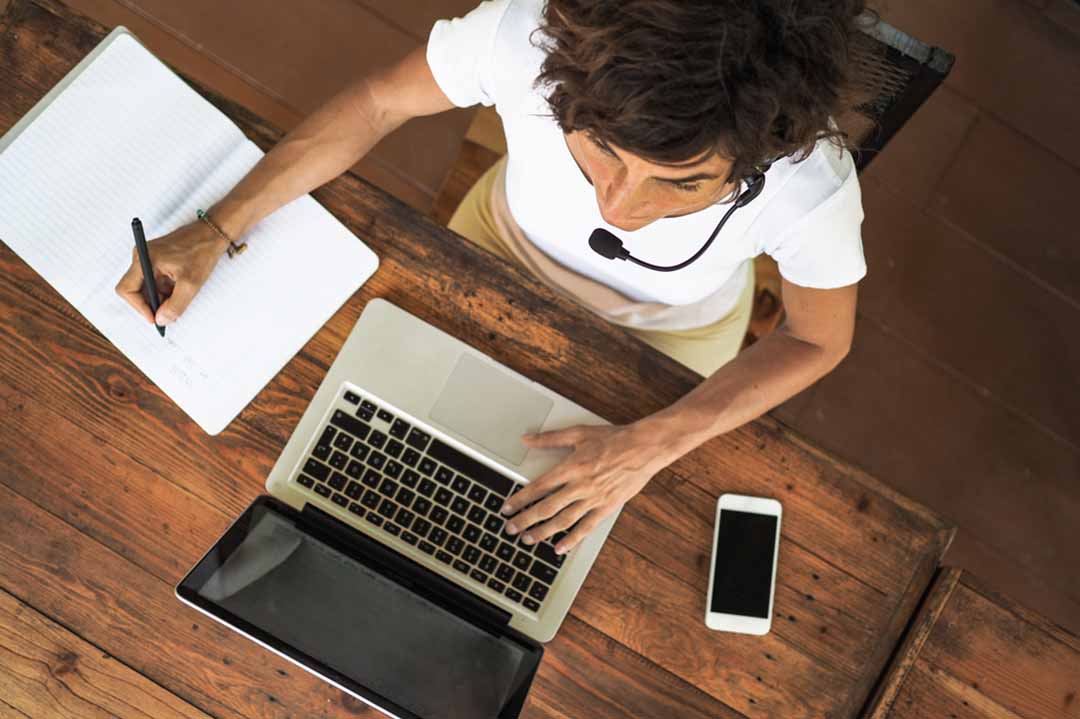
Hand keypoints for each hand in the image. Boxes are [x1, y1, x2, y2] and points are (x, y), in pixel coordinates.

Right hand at [115, 220, 228, 324]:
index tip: (154, 318)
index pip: (127, 289)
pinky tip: (180, 290)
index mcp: (145, 259)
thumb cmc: (202, 252)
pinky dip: (165, 290)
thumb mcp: (191, 283)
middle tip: (169, 313)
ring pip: (146, 287)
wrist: (213, 234)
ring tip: (179, 298)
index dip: (139, 307)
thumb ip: (175, 304)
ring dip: (160, 297)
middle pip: (135, 289)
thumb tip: (161, 320)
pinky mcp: (156, 260)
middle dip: (151, 303)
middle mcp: (142, 257)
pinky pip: (154, 280)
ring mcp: (148, 257)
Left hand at [500, 422, 676, 553]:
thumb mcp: (579, 433)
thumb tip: (527, 439)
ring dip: (543, 532)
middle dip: (525, 520)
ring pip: (563, 521)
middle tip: (510, 528)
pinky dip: (571, 540)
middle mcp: (580, 485)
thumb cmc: (614, 439)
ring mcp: (594, 499)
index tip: (507, 507)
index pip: (538, 487)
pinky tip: (559, 548)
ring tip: (528, 539)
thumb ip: (550, 438)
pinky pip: (586, 527)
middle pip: (546, 507)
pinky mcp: (606, 508)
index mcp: (571, 467)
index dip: (520, 499)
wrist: (644, 448)